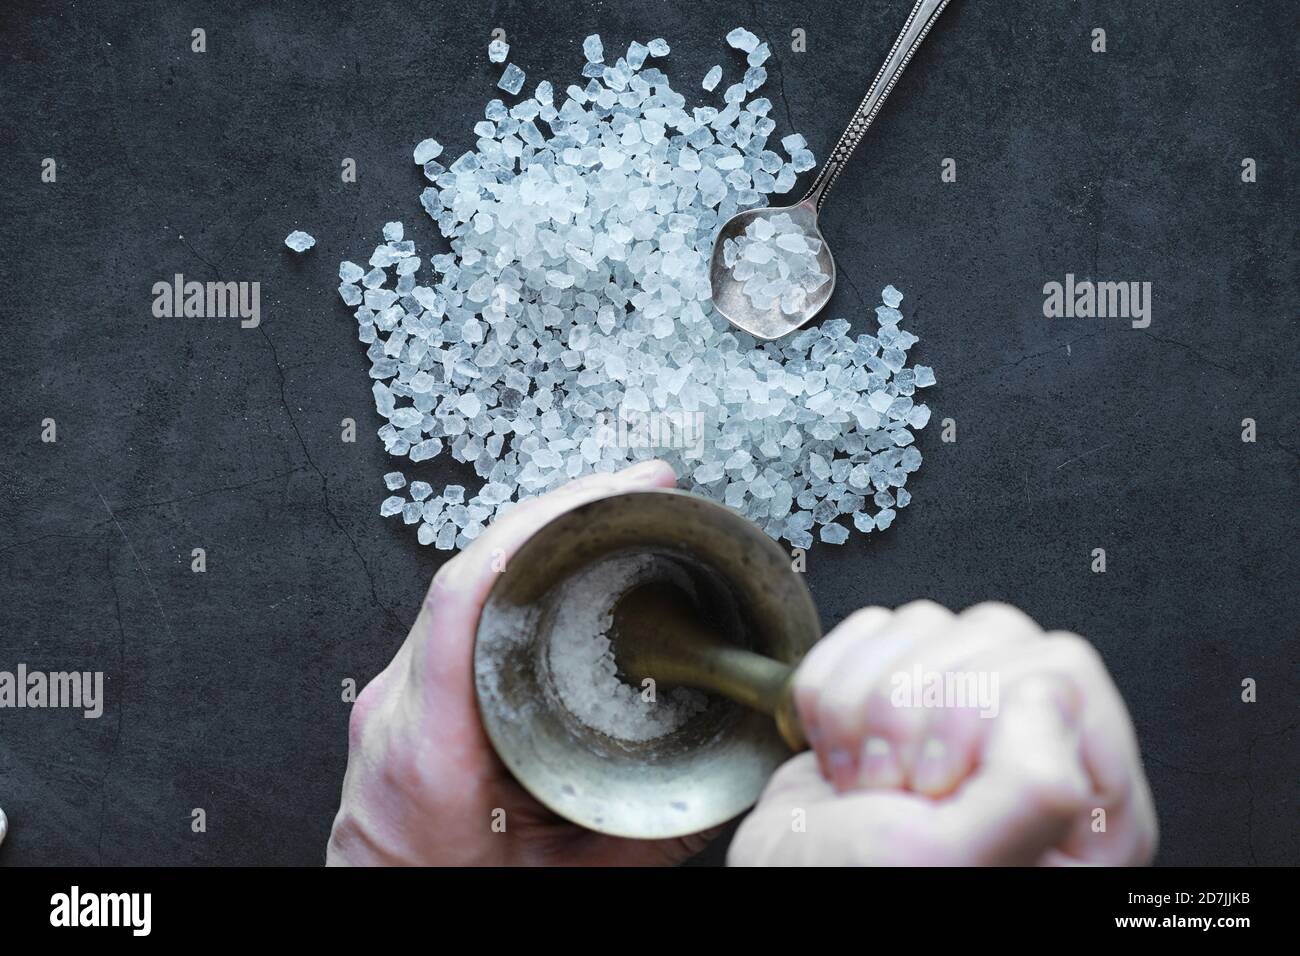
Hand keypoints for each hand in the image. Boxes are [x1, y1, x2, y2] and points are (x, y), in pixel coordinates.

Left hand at [327, 459, 717, 865]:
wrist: (387, 923)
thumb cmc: (450, 904)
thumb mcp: (570, 877)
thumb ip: (652, 832)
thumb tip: (732, 778)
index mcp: (430, 749)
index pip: (466, 598)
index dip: (537, 528)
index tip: (610, 494)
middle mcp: (400, 704)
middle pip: (471, 569)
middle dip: (561, 510)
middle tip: (641, 483)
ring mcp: (397, 692)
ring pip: (465, 578)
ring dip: (541, 532)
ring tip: (616, 503)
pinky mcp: (406, 692)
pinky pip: (460, 605)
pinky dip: (518, 568)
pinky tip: (565, 553)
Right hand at [729, 601, 1156, 865]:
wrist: (778, 890)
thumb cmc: (855, 899)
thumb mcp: (960, 860)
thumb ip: (1035, 787)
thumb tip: (1047, 691)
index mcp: (1086, 797)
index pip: (1057, 667)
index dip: (980, 710)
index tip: (939, 785)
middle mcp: (1032, 746)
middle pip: (992, 635)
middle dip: (912, 707)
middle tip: (896, 788)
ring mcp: (961, 713)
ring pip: (928, 626)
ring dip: (866, 704)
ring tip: (866, 781)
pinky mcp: (897, 691)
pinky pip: (871, 631)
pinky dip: (832, 689)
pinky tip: (841, 755)